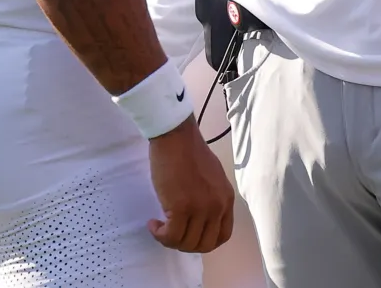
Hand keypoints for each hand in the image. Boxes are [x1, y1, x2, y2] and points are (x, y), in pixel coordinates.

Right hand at [147, 120, 234, 252]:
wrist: (175, 136)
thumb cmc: (188, 151)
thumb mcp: (211, 177)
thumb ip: (210, 198)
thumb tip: (199, 218)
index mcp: (226, 198)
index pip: (223, 235)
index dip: (205, 242)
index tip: (190, 237)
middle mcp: (217, 206)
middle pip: (205, 244)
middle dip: (186, 245)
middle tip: (171, 234)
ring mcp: (201, 208)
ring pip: (186, 243)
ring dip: (170, 240)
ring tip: (160, 227)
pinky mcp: (181, 208)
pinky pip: (170, 236)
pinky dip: (160, 235)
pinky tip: (153, 224)